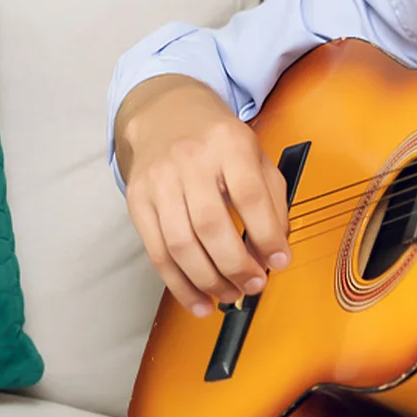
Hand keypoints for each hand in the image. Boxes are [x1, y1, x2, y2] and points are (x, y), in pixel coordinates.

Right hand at [118, 78, 292, 316]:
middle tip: (253, 286)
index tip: (279, 263)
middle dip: (236, 266)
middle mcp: (189, 161)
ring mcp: (158, 182)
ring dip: (208, 281)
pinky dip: (178, 285)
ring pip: (180, 245)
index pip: (250, 196)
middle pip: (210, 226)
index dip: (267, 236)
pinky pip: (157, 252)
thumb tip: (275, 252)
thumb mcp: (255, 155)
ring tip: (229, 296)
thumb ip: (271, 199)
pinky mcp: (137, 201)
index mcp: (227, 144)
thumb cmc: (217, 141)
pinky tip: (198, 302)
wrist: (164, 115)